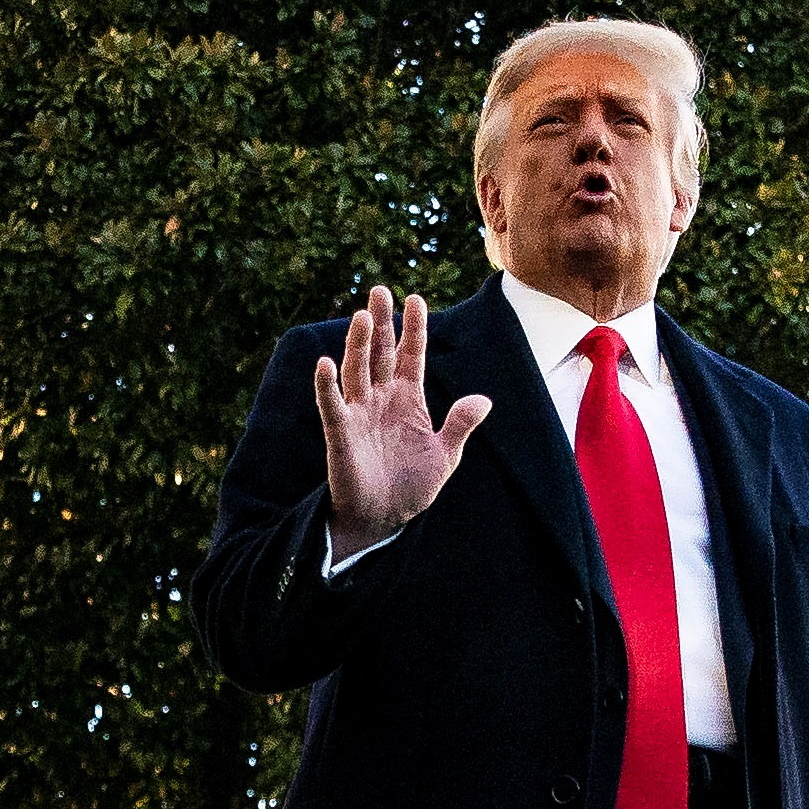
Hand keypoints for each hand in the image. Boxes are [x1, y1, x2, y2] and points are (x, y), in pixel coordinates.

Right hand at [314, 286, 491, 558]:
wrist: (384, 518)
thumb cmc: (412, 487)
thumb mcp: (445, 455)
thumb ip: (460, 425)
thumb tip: (483, 399)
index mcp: (408, 399)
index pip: (411, 355)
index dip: (413, 328)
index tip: (415, 298)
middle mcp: (382, 399)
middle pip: (381, 352)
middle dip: (381, 322)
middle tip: (379, 289)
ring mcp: (359, 413)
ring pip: (357, 370)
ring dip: (358, 344)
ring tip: (362, 316)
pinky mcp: (341, 432)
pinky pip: (332, 404)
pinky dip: (326, 385)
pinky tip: (324, 363)